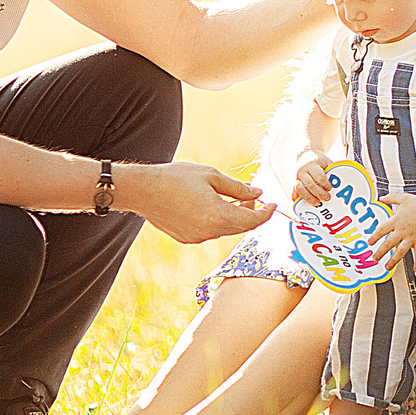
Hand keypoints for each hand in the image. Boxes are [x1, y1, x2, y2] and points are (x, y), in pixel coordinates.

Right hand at [122, 160, 270, 242]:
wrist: (143, 191)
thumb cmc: (176, 178)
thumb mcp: (211, 176)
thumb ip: (238, 187)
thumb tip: (257, 192)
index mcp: (219, 215)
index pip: (253, 220)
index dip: (266, 212)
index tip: (272, 203)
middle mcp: (210, 232)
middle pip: (241, 227)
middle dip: (251, 212)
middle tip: (252, 195)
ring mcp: (197, 238)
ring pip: (226, 229)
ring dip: (234, 216)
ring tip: (230, 197)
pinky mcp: (187, 238)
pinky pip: (210, 232)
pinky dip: (218, 221)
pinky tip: (211, 205)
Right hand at [293, 150, 334, 205]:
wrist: (306, 155)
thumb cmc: (320, 161)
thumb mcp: (326, 162)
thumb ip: (332, 171)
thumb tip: (342, 181)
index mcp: (312, 164)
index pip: (318, 175)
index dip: (324, 183)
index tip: (330, 188)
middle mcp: (303, 171)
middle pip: (309, 184)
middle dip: (319, 193)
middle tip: (327, 198)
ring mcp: (297, 177)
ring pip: (299, 188)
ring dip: (308, 197)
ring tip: (317, 204)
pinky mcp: (294, 182)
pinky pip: (293, 191)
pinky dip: (297, 197)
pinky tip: (301, 204)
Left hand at [368, 192, 415, 274]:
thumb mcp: (402, 198)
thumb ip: (391, 198)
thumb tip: (381, 198)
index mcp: (396, 220)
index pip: (381, 230)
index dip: (374, 237)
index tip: (369, 243)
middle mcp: (402, 230)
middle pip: (388, 243)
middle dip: (380, 252)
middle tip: (375, 258)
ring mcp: (412, 237)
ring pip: (400, 251)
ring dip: (393, 261)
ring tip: (387, 267)